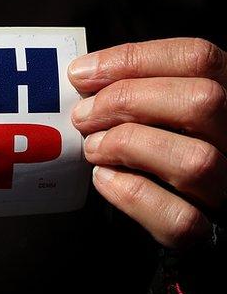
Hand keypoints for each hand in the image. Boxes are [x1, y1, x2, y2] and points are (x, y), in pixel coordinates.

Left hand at [69, 37, 226, 248]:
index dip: (134, 59)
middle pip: (203, 101)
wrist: (196, 224)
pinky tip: (104, 179)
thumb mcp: (166, 110)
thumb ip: (143, 90)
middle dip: (127, 101)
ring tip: (93, 147)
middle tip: (83, 115)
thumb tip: (85, 75)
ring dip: (128, 147)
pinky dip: (132, 196)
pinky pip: (179, 219)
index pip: (198, 59)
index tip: (81, 73)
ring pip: (194, 161)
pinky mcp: (212, 234)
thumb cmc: (166, 151)